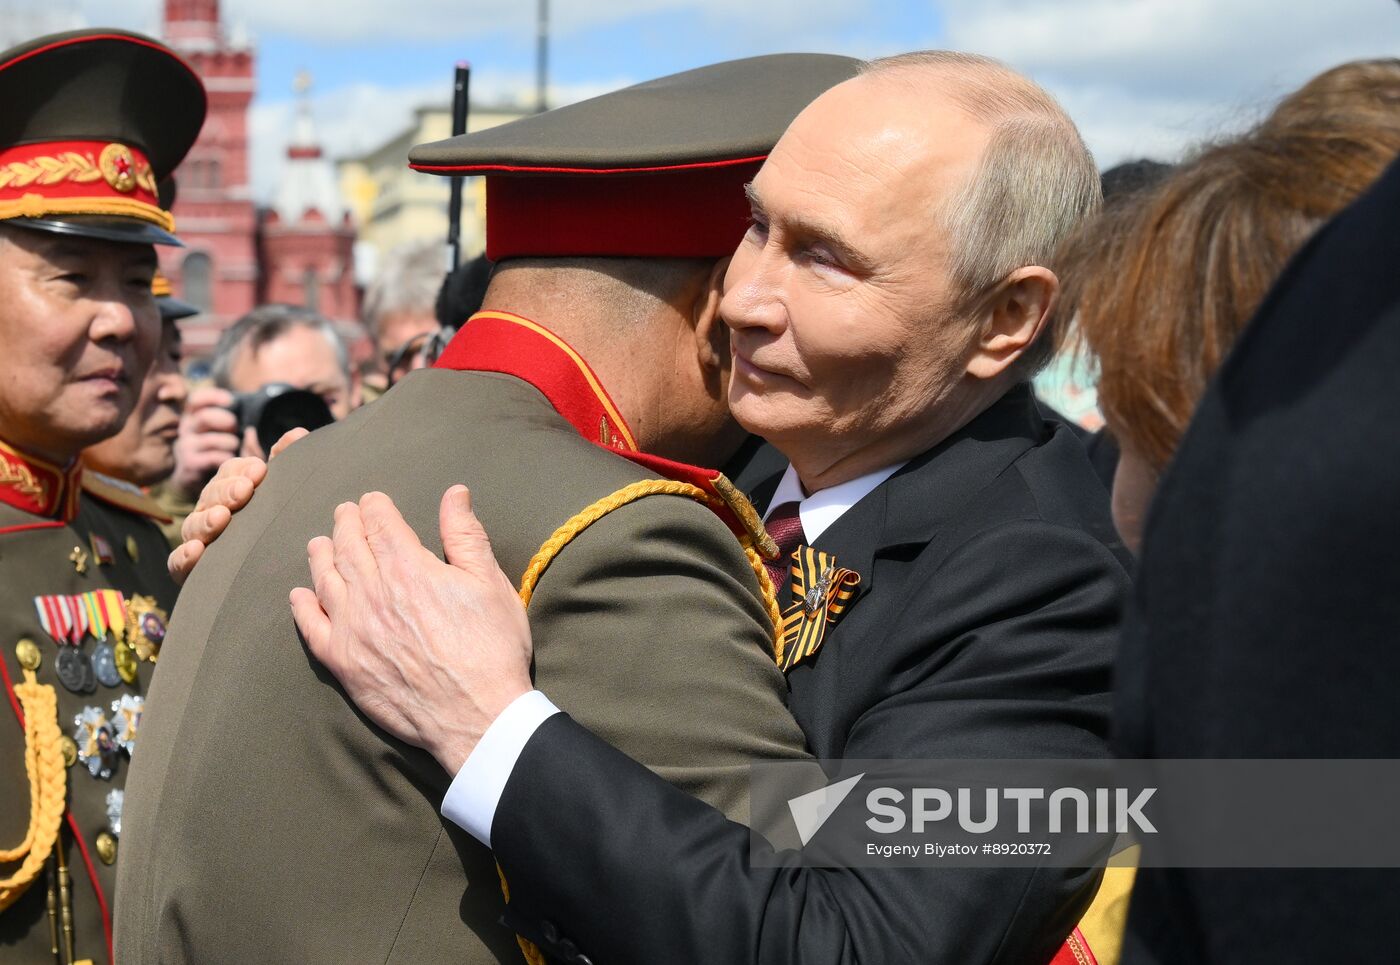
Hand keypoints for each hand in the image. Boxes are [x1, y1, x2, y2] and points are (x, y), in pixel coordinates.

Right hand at [167, 427, 307, 583]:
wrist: (270, 574)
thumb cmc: (275, 524)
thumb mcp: (283, 492)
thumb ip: (288, 461)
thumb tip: (297, 434)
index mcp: (231, 490)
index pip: (229, 473)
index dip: (240, 470)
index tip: (259, 470)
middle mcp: (211, 512)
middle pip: (210, 496)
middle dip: (226, 491)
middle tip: (245, 490)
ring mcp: (199, 539)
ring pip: (193, 526)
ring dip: (206, 520)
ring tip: (222, 517)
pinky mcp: (190, 569)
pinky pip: (179, 562)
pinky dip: (184, 556)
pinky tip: (197, 551)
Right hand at [168, 387, 240, 499]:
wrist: (199, 482)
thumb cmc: (217, 451)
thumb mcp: (222, 433)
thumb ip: (232, 424)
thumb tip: (252, 430)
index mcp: (193, 417)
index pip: (195, 400)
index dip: (212, 397)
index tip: (230, 401)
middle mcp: (186, 430)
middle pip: (204, 417)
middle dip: (227, 421)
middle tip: (236, 429)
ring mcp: (185, 447)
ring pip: (212, 440)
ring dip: (230, 444)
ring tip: (233, 450)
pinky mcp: (189, 464)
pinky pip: (213, 457)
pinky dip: (226, 459)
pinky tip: (227, 461)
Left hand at [290, 486, 533, 773]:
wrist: (476, 716)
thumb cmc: (491, 649)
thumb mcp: (490, 583)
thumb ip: (466, 535)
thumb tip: (455, 493)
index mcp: (409, 568)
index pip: (381, 524)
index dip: (375, 507)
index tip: (373, 500)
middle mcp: (372, 593)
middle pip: (349, 546)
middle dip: (346, 524)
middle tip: (345, 513)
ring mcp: (352, 629)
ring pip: (326, 580)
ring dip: (321, 555)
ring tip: (320, 543)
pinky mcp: (344, 663)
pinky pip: (311, 628)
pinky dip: (302, 607)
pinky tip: (300, 595)